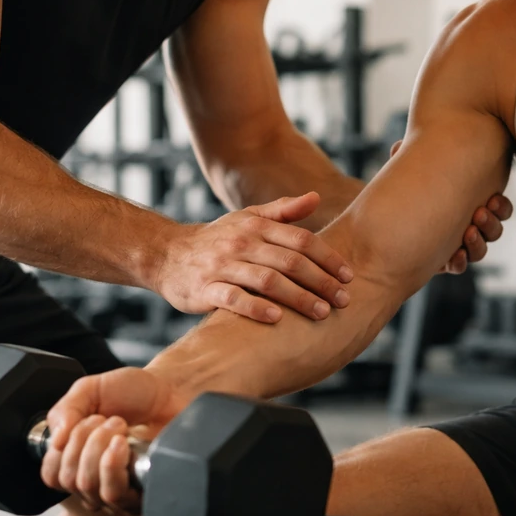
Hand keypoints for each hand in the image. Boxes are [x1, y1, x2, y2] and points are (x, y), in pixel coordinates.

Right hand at [41, 367, 182, 514]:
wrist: (171, 390)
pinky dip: (113, 464)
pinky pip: (115, 494)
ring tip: (119, 430)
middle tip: (108, 421)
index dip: (63, 448)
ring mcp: (119, 487)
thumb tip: (55, 441)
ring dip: (100, 450)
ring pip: (91, 489)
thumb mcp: (89, 390)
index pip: (52, 475)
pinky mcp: (140, 493)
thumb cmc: (134, 392)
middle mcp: (97, 478)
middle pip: (71, 480)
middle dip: (86, 441)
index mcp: (78, 458)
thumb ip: (64, 410)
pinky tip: (125, 445)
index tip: (84, 421)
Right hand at [157, 192, 353, 322]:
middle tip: (344, 300)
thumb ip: (282, 210)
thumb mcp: (247, 218)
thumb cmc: (217, 238)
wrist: (166, 254)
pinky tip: (277, 319)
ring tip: (321, 313)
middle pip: (290, 261)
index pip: (301, 240)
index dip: (329, 258)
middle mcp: (242, 243)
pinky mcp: (205, 289)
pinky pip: (233, 298)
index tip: (349, 276)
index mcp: (256, 226)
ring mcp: (222, 266)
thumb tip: (316, 196)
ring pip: (267, 280)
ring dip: (298, 297)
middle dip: (321, 281)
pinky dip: (256, 308)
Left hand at [388, 141, 512, 273]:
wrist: (386, 223)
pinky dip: (460, 262)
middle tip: (479, 212)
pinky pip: (459, 266)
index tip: (492, 199)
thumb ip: (407, 157)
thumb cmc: (404, 190)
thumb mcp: (409, 171)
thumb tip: (398, 147)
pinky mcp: (443, 262)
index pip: (498, 208)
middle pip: (494, 230)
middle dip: (491, 223)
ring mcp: (457, 246)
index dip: (501, 207)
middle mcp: (469, 226)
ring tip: (467, 232)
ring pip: (480, 250)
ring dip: (478, 243)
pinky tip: (454, 255)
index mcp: (471, 203)